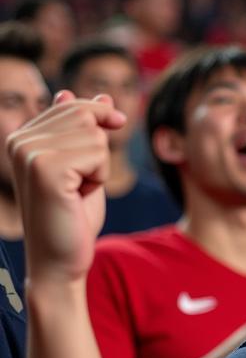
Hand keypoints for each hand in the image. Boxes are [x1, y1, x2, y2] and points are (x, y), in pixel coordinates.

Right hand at [7, 91, 125, 285]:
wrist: (61, 261)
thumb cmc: (75, 219)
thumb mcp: (86, 169)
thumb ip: (88, 133)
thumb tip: (102, 96)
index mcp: (23, 136)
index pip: (74, 105)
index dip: (101, 119)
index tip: (114, 128)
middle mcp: (19, 139)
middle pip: (86, 115)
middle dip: (99, 151)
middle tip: (81, 184)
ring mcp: (28, 151)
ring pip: (95, 134)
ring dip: (100, 167)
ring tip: (77, 192)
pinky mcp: (44, 167)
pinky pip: (97, 153)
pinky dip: (100, 177)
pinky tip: (78, 196)